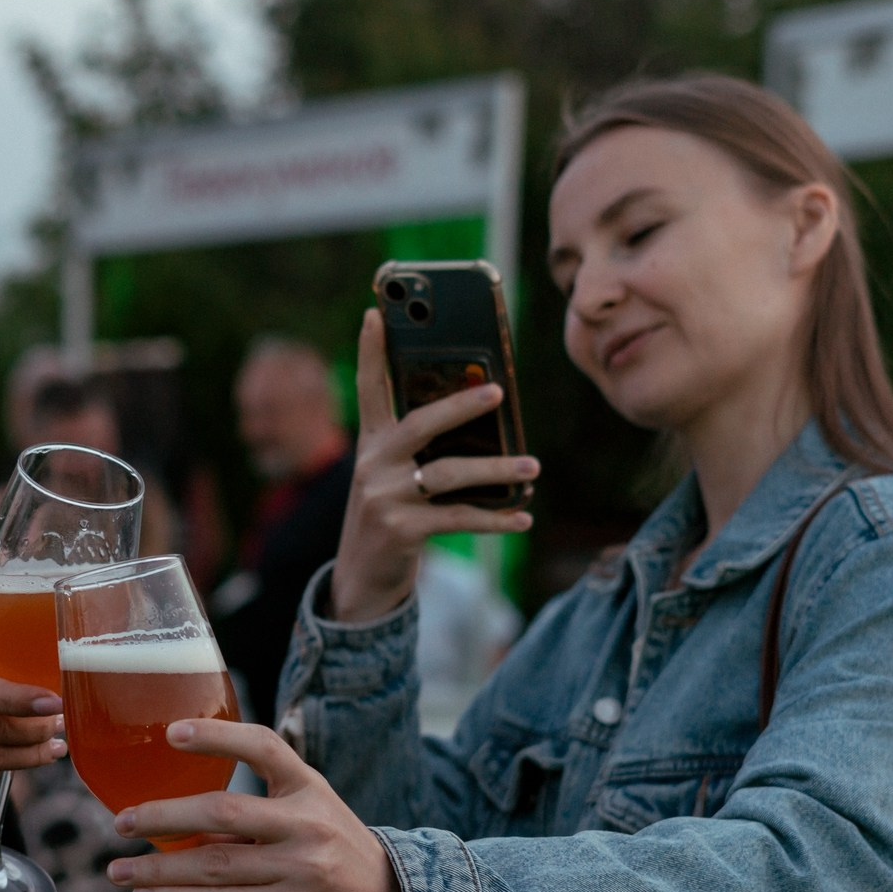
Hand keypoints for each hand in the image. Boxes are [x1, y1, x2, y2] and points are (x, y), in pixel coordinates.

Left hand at [106, 717, 404, 891]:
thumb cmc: (334, 849)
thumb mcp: (307, 811)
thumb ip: (252, 811)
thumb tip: (175, 820)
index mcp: (307, 786)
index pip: (262, 747)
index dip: (218, 737)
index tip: (173, 732)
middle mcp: (304, 823)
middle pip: (222, 813)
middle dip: (164, 817)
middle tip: (122, 822)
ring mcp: (298, 868)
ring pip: (213, 866)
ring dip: (158, 870)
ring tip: (119, 871)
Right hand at [331, 308, 537, 622]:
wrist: (360, 578)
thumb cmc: (390, 513)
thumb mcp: (391, 475)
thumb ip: (418, 446)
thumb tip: (480, 416)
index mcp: (370, 443)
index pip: (369, 388)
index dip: (369, 351)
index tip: (374, 313)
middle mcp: (372, 464)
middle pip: (420, 425)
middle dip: (460, 406)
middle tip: (497, 391)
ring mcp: (384, 497)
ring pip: (447, 473)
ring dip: (496, 470)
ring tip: (532, 466)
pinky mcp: (402, 530)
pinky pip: (458, 517)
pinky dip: (495, 519)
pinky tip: (523, 517)